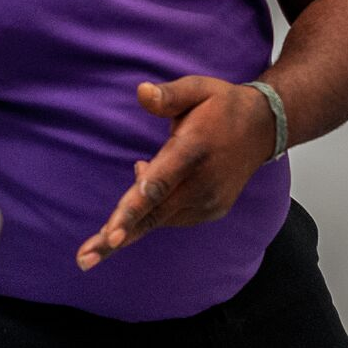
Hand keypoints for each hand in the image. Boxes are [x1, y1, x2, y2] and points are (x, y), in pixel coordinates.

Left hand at [75, 77, 276, 269]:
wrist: (263, 128)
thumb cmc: (221, 106)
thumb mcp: (198, 89)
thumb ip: (169, 95)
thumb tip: (141, 92)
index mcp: (194, 151)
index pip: (158, 185)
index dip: (133, 210)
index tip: (112, 235)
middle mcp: (202, 183)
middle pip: (152, 214)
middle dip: (116, 237)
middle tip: (84, 259)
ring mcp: (208, 201)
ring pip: (159, 218)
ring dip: (130, 221)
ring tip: (117, 205)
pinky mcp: (211, 210)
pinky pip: (170, 216)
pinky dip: (152, 209)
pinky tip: (147, 184)